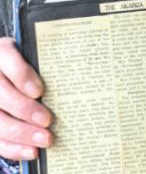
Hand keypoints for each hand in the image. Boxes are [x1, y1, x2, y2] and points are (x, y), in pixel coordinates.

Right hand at [0, 37, 52, 159]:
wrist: (5, 70)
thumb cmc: (28, 61)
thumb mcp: (36, 53)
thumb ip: (48, 63)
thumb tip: (79, 75)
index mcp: (2, 52)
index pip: (8, 61)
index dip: (22, 77)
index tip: (39, 90)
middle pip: (2, 95)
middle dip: (25, 110)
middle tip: (48, 120)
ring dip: (21, 134)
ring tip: (45, 140)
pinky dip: (13, 148)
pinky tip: (31, 152)